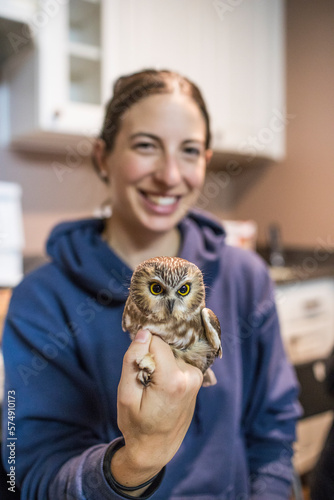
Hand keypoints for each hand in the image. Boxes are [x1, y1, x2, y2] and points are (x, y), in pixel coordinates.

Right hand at [111, 329, 202, 492]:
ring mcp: (197, 377)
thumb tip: (143, 332)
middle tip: (144, 379)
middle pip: (165, 346)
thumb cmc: (137, 424)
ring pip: (170, 353)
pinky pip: (177, 361)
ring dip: (159, 362)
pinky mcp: (197, 379)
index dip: (141, 349)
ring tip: (152, 386)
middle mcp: (191, 375)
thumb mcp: (126, 394)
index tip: (136, 367)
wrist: (156, 449)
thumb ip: (132, 360)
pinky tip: (161, 386)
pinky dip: (167, 367)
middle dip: (151, 356)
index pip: (156, 341)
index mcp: (174, 379)